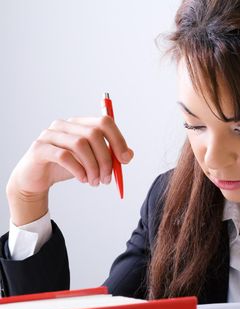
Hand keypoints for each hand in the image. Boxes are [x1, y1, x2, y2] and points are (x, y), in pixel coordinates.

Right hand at [7, 115, 132, 196]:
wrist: (37, 179)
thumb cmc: (67, 167)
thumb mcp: (92, 161)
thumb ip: (110, 155)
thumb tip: (128, 155)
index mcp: (80, 124)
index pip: (104, 122)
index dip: (118, 140)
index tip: (125, 160)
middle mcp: (65, 125)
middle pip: (94, 134)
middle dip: (106, 159)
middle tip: (108, 178)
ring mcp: (50, 134)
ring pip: (80, 144)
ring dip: (93, 167)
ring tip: (95, 181)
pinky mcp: (39, 148)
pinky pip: (64, 156)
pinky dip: (78, 170)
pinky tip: (83, 179)